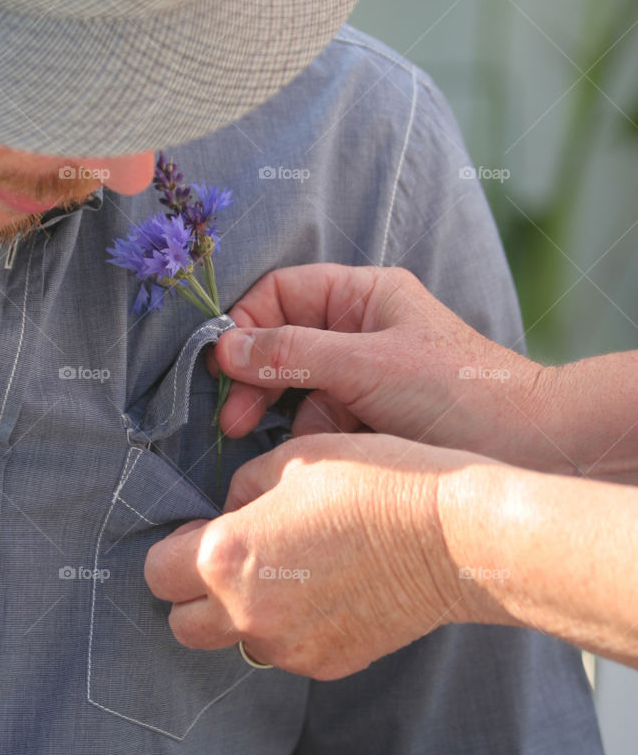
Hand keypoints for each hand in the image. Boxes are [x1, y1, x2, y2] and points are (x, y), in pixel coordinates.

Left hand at [144, 432, 499, 678]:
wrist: (452, 537)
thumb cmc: (374, 482)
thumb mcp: (294, 459)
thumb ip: (243, 489)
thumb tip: (231, 509)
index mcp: (227, 556)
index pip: (158, 572)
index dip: (175, 547)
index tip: (202, 530)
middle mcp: (248, 614)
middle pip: (182, 625)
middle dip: (194, 593)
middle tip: (231, 558)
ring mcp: (290, 647)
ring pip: (236, 641)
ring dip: (244, 612)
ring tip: (288, 570)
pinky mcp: (329, 664)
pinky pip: (287, 650)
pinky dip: (291, 627)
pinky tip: (326, 588)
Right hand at [208, 264, 554, 470]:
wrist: (531, 447)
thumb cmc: (457, 391)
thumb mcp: (368, 366)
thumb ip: (294, 353)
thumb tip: (225, 347)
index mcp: (363, 295)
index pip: (282, 293)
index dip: (247, 324)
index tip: (223, 367)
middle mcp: (360, 328)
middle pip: (283, 341)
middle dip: (255, 377)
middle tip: (231, 419)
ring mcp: (365, 375)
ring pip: (298, 388)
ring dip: (281, 413)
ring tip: (267, 445)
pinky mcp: (371, 418)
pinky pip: (322, 422)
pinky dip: (311, 440)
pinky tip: (316, 460)